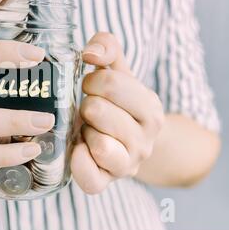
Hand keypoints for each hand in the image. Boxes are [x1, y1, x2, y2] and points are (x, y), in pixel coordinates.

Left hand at [71, 33, 164, 193]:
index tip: (91, 86)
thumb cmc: (117, 102)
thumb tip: (90, 53)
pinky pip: (92, 179)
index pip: (109, 82)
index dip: (91, 80)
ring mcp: (128, 164)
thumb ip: (107, 47)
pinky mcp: (107, 181)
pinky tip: (78, 148)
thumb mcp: (117, 71)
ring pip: (100, 145)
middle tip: (90, 108)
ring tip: (88, 128)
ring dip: (85, 131)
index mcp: (150, 107)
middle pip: (97, 110)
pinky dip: (80, 163)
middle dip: (86, 104)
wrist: (128, 141)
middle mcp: (146, 139)